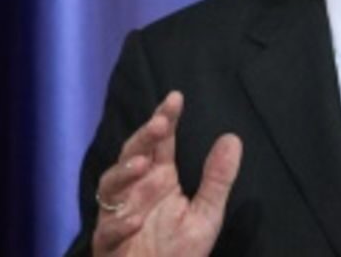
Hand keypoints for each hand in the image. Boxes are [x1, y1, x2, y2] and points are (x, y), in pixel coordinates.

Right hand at [92, 91, 243, 256]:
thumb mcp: (207, 214)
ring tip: (143, 164)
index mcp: (159, 178)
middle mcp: (135, 190)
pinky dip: (118, 223)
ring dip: (124, 173)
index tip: (176, 98)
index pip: (160, 143)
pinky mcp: (108, 242)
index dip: (164, 119)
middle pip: (132, 155)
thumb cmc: (180, 250)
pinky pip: (107, 230)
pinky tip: (134, 219)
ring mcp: (117, 214)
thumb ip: (217, 179)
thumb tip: (232, 138)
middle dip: (144, 138)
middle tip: (160, 124)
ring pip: (111, 186)